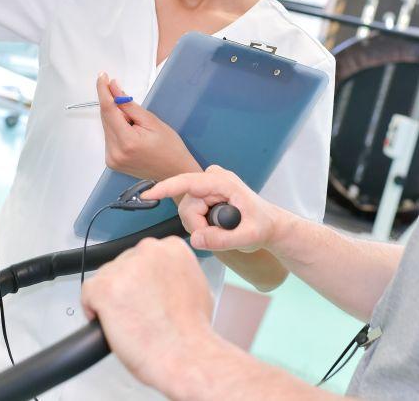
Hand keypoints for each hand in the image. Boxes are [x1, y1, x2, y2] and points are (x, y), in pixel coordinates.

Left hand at [82, 237, 217, 391]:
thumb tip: (165, 281)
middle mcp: (147, 251)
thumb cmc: (191, 330)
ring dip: (112, 299)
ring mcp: (124, 267)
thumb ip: (176, 275)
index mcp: (171, 248)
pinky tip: (110, 323)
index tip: (144, 293)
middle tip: (137, 311)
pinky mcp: (104, 287)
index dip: (142, 279)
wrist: (184, 354)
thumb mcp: (197, 287)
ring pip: (105, 278)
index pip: (144, 256)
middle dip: (127, 288)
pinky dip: (94, 310)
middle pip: (123, 264)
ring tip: (128, 322)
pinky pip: (88, 294)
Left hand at [97, 72, 200, 180]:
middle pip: (105, 118)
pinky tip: (131, 131)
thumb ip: (129, 104)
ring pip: (107, 127)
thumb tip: (113, 88)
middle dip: (111, 103)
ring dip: (115, 117)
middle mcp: (115, 152)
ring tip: (135, 122)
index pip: (108, 110)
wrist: (174, 172)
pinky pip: (109, 137)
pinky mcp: (111, 162)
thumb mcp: (152, 121)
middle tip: (121, 93)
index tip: (102, 76)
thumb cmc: (170, 146)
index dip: (103, 91)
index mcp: (127, 142)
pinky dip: (116, 128)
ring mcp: (111, 160)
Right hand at [144, 165, 283, 252]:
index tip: (149, 194)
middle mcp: (213, 180)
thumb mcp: (248, 237)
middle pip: (187, 205)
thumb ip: (222, 239)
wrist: (269, 226)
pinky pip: (190, 212)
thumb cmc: (263, 226)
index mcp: (224, 182)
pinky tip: (217, 226)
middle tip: (218, 236)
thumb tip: (195, 238)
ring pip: (187, 211)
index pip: (188, 182)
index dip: (166, 188)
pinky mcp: (204, 194)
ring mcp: (208, 186)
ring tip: (222, 230)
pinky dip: (200, 225)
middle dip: (197, 225)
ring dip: (200, 226)